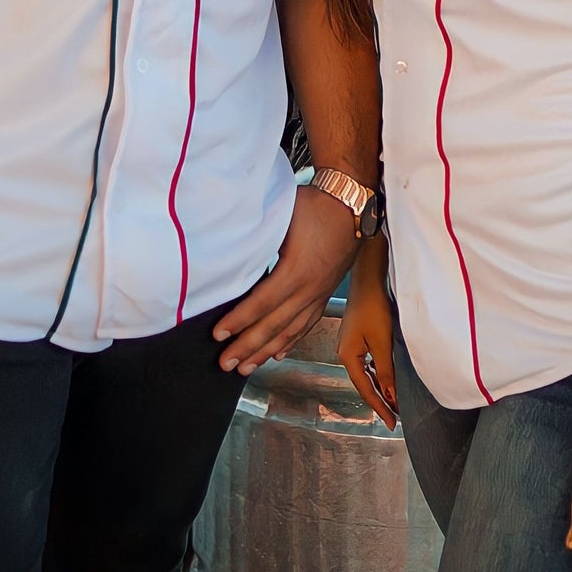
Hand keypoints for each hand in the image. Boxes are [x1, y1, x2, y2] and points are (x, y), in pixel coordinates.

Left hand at [213, 185, 358, 372]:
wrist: (352, 204)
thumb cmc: (316, 205)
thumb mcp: (283, 216)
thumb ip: (259, 238)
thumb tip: (231, 251)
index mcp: (297, 270)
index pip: (262, 302)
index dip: (240, 320)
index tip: (219, 334)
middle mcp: (310, 288)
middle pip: (275, 324)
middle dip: (248, 346)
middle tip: (226, 363)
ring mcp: (320, 293)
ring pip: (291, 330)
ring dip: (266, 351)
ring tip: (246, 367)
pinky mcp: (325, 292)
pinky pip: (307, 323)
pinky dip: (291, 341)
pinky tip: (278, 352)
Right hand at [338, 236, 396, 427]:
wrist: (367, 279)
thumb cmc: (373, 307)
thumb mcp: (382, 342)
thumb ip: (386, 371)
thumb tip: (391, 395)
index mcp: (347, 356)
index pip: (365, 390)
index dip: (379, 408)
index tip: (391, 423)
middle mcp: (344, 352)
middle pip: (363, 383)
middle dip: (380, 400)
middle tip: (394, 417)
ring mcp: (349, 344)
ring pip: (366, 373)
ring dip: (380, 387)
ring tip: (394, 402)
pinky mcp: (356, 336)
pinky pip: (367, 362)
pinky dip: (378, 373)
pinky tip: (386, 377)